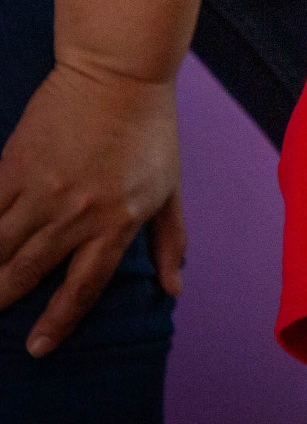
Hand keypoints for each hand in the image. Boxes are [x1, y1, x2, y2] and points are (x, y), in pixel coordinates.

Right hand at [0, 63, 185, 354]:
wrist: (117, 76)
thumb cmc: (150, 133)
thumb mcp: (170, 189)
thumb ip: (170, 241)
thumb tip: (173, 289)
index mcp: (118, 223)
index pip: (83, 287)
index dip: (58, 322)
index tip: (38, 348)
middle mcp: (76, 214)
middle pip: (29, 272)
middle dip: (3, 300)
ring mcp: (40, 191)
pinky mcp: (12, 166)